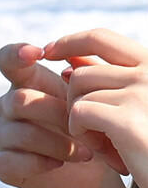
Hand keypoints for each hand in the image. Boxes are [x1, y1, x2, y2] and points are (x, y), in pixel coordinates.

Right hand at [0, 42, 107, 187]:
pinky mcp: (1, 165)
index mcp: (26, 82)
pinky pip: (12, 161)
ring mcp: (1, 135)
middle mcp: (7, 106)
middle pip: (20, 99)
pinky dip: (41, 162)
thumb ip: (85, 76)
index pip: (7, 60)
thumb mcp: (92, 98)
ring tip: (85, 152)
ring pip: (21, 132)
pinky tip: (60, 163)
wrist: (94, 170)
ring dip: (58, 143)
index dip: (16, 54)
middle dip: (57, 114)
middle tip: (84, 126)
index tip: (38, 53)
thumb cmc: (92, 127)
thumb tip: (75, 60)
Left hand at [44, 28, 147, 186]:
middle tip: (92, 128)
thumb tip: (69, 61)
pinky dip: (80, 131)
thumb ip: (107, 80)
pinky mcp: (128, 121)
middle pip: (81, 73)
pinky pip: (79, 112)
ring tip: (102, 142)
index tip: (49, 51)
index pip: (100, 38)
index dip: (69, 42)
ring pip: (79, 94)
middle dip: (76, 102)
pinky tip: (98, 149)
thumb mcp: (133, 104)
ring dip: (80, 121)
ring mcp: (141, 94)